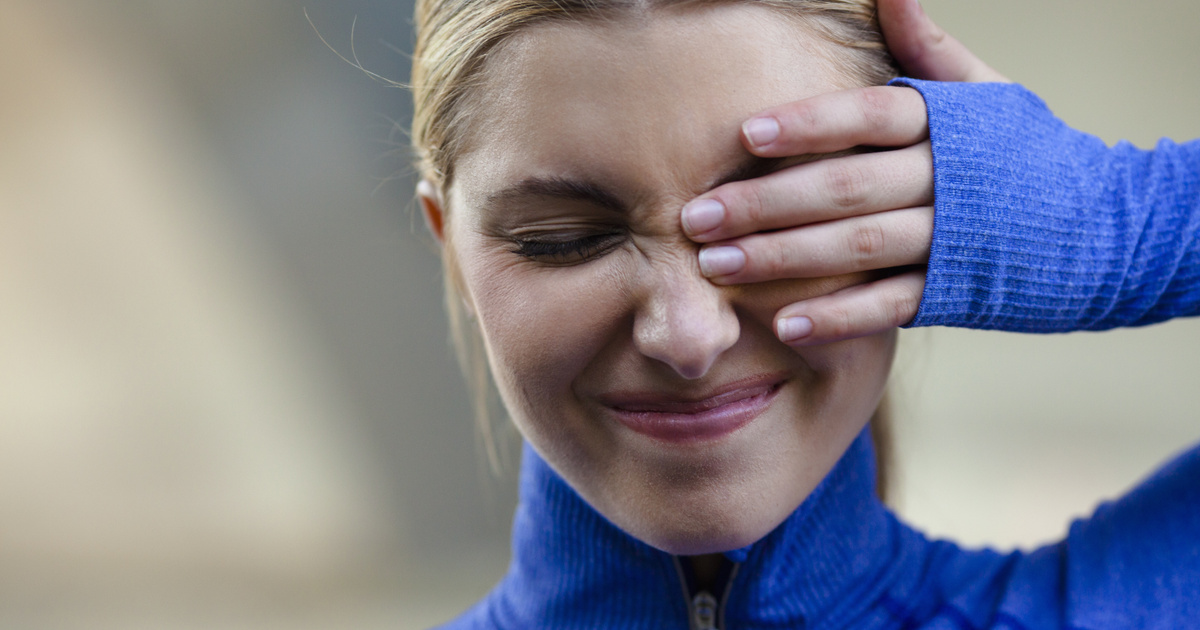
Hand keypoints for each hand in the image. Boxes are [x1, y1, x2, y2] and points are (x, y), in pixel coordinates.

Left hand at [683, 0, 1007, 345]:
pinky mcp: (953, 292)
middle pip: (846, 187)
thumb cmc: (1020, 153)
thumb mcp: (985, 94)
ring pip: (858, 248)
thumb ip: (928, 49)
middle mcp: (946, 181)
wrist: (1102, 227)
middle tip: (696, 216)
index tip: (745, 135)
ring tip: (717, 265)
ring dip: (784, 258)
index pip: (868, 118)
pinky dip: (838, 317)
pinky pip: (889, 306)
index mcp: (946, 125)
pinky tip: (783, 323)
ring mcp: (951, 240)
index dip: (808, 124)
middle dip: (765, 203)